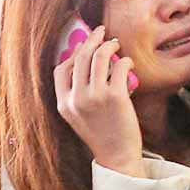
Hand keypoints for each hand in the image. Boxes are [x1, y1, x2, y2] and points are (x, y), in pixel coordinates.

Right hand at [54, 25, 144, 177]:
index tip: (84, 44)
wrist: (117, 157)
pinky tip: (129, 63)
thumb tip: (87, 61)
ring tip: (116, 44)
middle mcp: (76, 99)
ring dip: (109, 46)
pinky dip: (125, 61)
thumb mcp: (79, 116)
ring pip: (99, 57)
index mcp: (63, 104)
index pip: (60, 69)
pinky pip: (119, 67)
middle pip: (80, 58)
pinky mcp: (115, 97)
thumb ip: (78, 93)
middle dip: (91, 40)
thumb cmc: (102, 135)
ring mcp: (95, 97)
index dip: (72, 53)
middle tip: (102, 32)